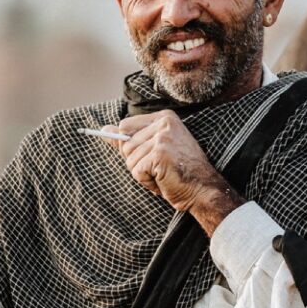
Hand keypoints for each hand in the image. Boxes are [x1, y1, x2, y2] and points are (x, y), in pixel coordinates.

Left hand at [102, 110, 244, 236]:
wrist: (203, 190)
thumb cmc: (180, 172)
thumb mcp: (155, 150)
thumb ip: (129, 138)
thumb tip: (103, 130)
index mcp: (164, 117)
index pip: (125, 126)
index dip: (133, 146)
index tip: (154, 155)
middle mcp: (164, 123)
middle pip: (125, 145)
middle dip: (138, 162)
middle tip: (162, 168)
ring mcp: (162, 138)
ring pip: (130, 160)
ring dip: (144, 174)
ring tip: (164, 175)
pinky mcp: (160, 155)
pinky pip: (137, 171)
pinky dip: (147, 182)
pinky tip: (164, 180)